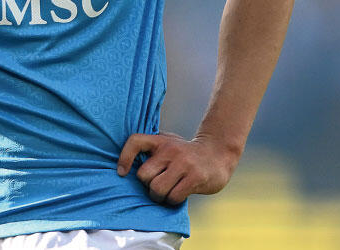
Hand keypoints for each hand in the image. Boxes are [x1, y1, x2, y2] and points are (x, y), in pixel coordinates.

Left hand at [116, 132, 239, 204]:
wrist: (218, 154)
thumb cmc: (186, 153)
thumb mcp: (169, 144)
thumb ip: (152, 150)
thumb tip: (125, 167)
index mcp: (161, 140)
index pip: (135, 141)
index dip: (124, 157)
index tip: (121, 172)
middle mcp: (171, 150)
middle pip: (144, 176)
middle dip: (147, 186)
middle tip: (157, 185)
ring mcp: (183, 164)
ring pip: (157, 189)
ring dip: (159, 197)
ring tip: (167, 192)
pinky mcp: (195, 178)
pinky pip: (173, 197)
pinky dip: (173, 200)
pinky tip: (179, 195)